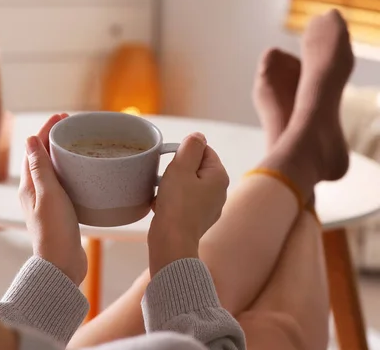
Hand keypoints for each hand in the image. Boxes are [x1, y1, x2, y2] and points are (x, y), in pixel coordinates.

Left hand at [19, 114, 86, 285]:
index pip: (35, 149)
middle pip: (44, 157)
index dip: (47, 130)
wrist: (62, 265)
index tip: (62, 117)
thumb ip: (40, 168)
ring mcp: (48, 201)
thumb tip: (31, 139)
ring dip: (64, 153)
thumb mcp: (49, 194)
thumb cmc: (55, 231)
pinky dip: (73, 170)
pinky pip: (65, 182)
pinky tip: (86, 171)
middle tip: (73, 125)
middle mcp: (36, 192)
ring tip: (80, 142)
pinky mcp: (61, 210)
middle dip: (56, 138)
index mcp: (30, 186)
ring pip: (55, 169)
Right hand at [148, 133, 228, 275]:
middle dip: (178, 169)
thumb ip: (191, 147)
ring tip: (161, 192)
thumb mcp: (181, 167)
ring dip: (172, 184)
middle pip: (195, 167)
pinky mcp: (197, 220)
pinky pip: (183, 201)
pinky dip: (172, 200)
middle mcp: (219, 192)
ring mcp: (209, 208)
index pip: (204, 150)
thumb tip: (198, 136)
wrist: (171, 244)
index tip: (172, 162)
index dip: (185, 152)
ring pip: (188, 185)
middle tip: (165, 178)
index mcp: (219, 176)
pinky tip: (159, 205)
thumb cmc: (176, 204)